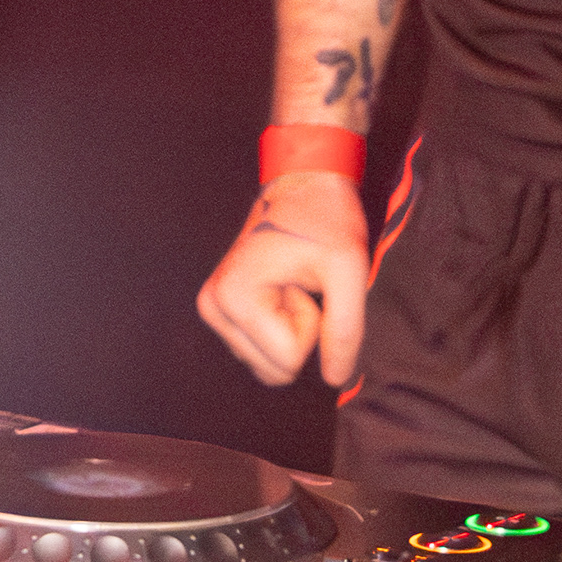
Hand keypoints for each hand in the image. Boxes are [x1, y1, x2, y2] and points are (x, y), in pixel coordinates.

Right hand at [195, 170, 369, 388]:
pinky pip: (261, 349)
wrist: (304, 183)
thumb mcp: (348, 269)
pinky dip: (280, 326)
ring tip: (293, 284)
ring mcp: (213, 308)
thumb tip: (335, 379)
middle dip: (299, 331)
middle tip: (301, 285)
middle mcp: (213, 306)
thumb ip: (345, 330)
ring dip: (291, 329)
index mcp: (233, 297)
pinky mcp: (222, 308)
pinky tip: (284, 288)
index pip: (288, 360)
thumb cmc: (325, 218)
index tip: (307, 283)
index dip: (312, 325)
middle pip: (274, 369)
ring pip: (267, 364)